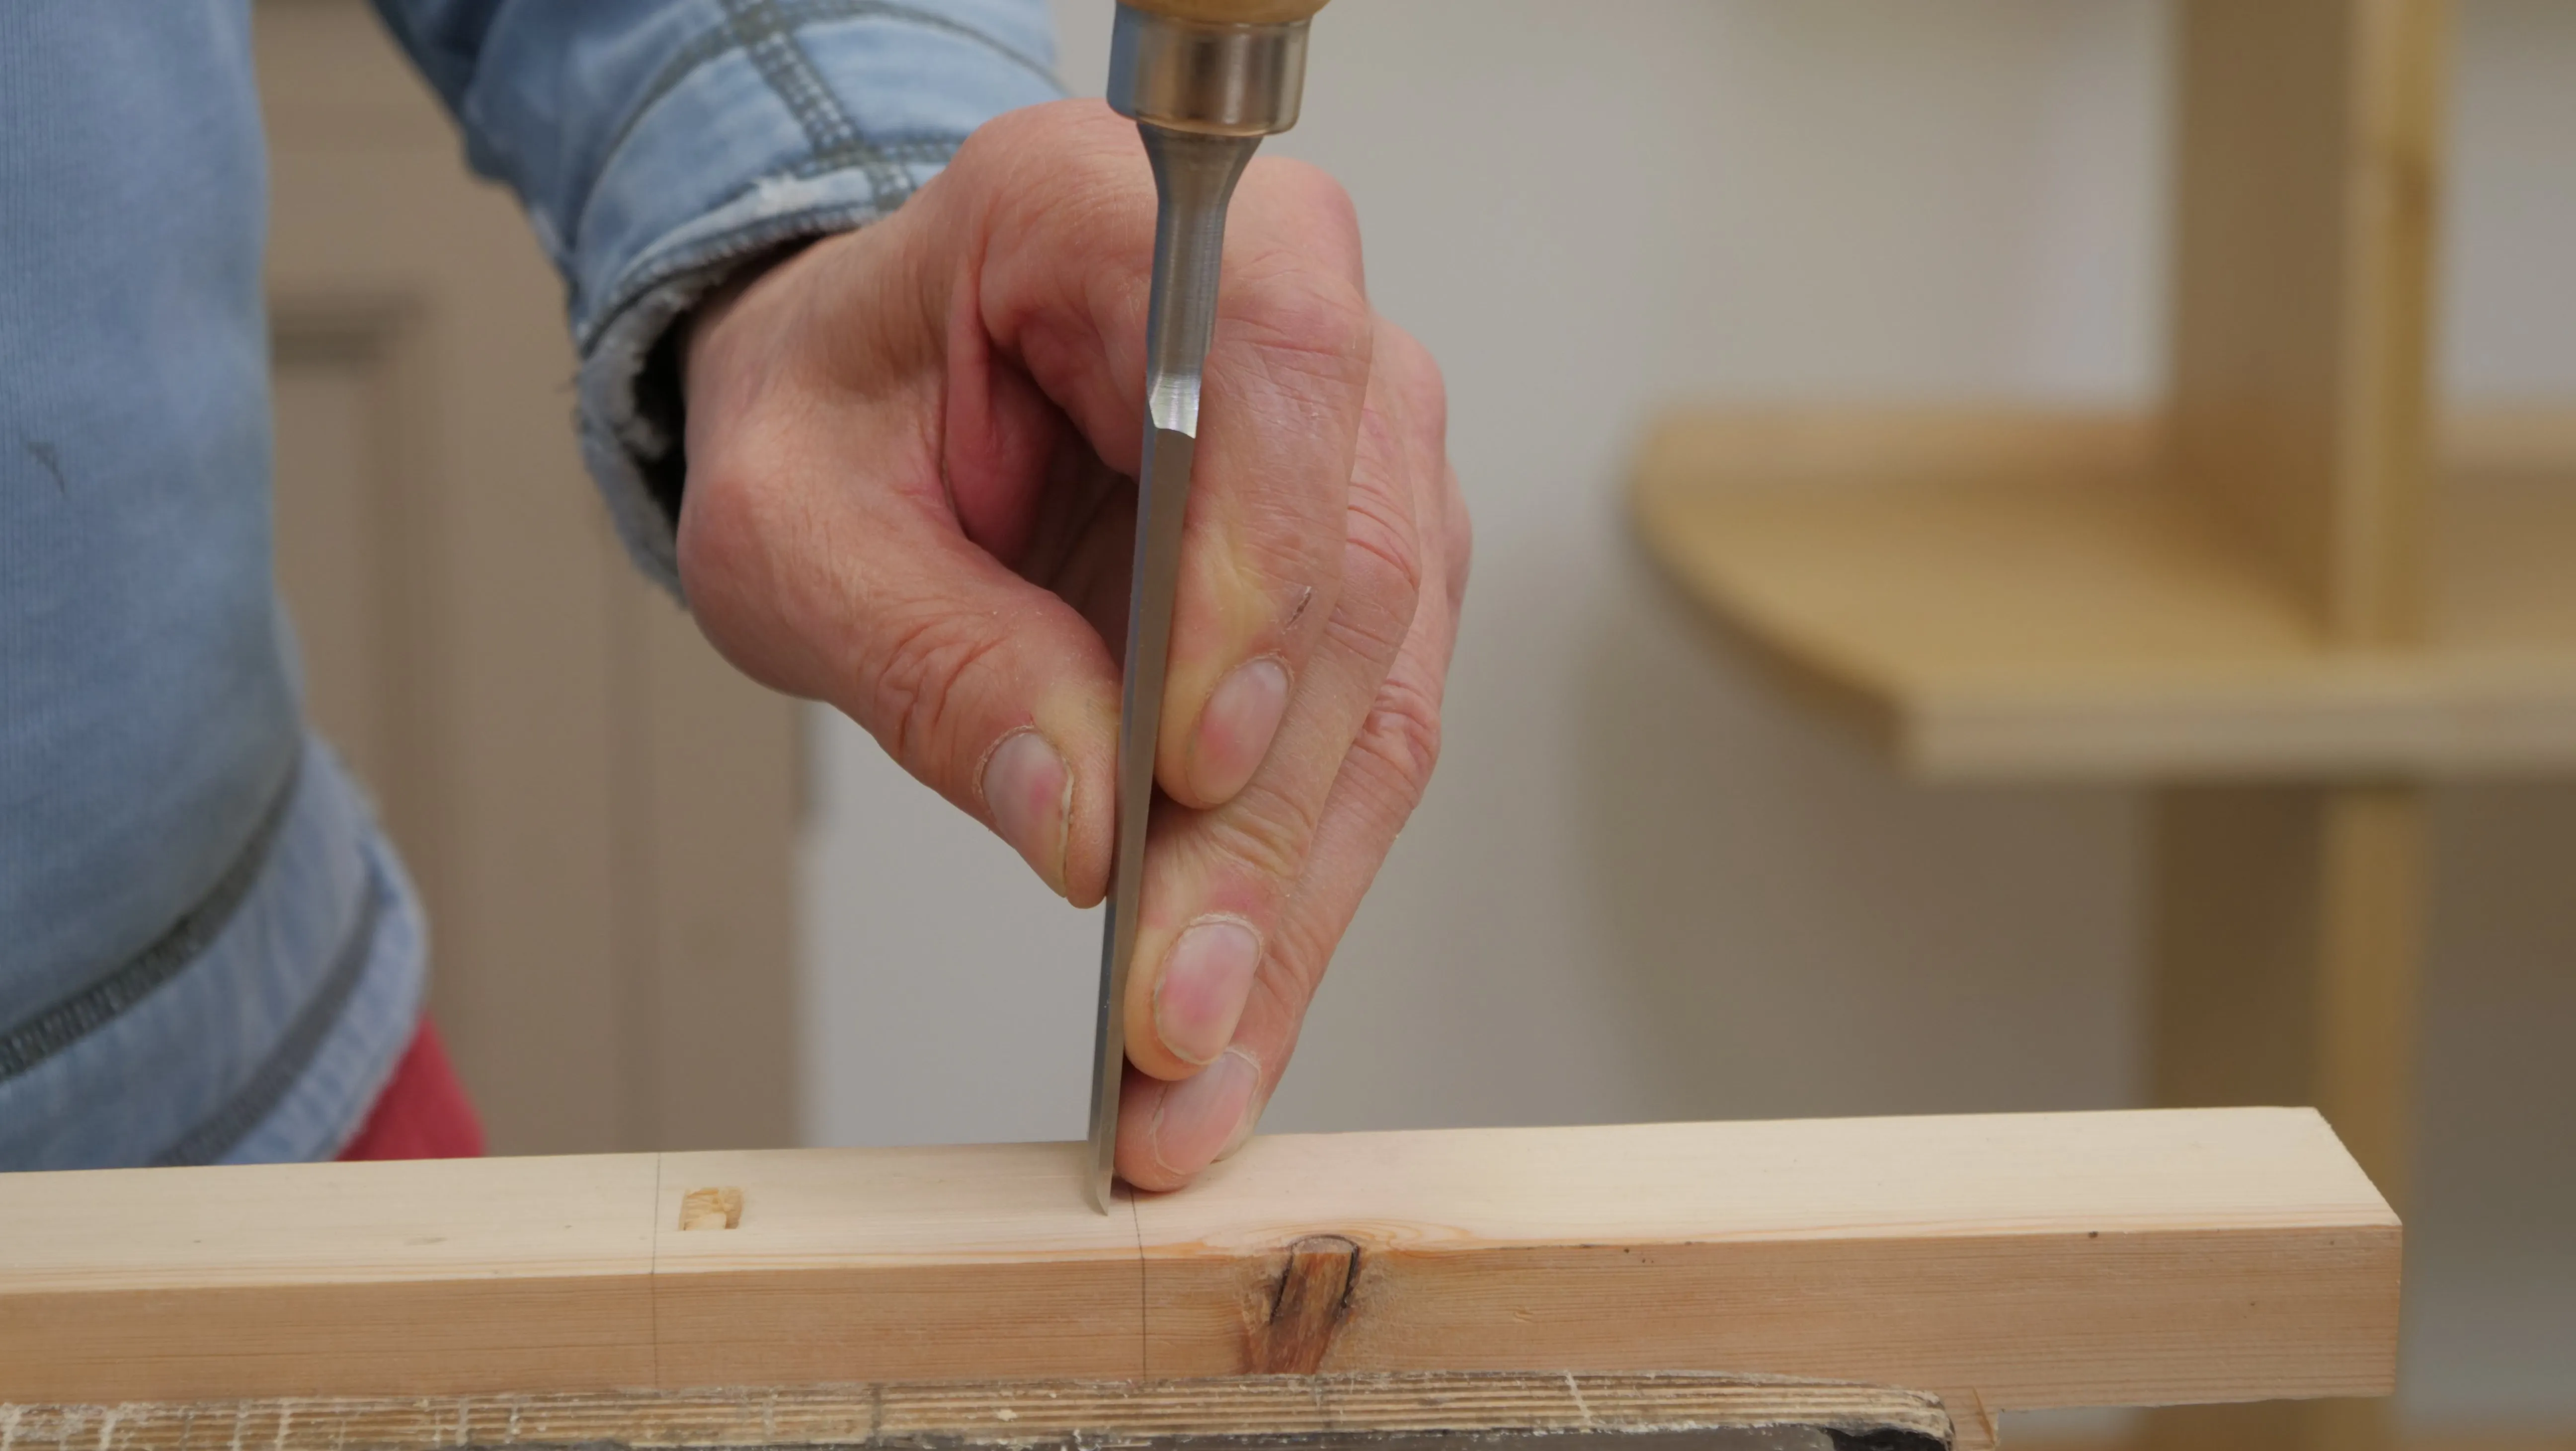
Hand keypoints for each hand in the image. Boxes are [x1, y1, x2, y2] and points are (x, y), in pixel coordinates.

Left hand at [679, 100, 1468, 1189]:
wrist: (875, 400)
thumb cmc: (834, 415)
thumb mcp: (791, 528)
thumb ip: (926, 649)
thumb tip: (1083, 823)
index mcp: (1118, 213)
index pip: (1267, 364)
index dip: (1257, 571)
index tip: (1188, 765)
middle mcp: (1282, 309)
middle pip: (1353, 567)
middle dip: (1264, 818)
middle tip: (1178, 1013)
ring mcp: (1352, 445)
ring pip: (1386, 687)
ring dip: (1294, 894)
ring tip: (1197, 1071)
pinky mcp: (1364, 571)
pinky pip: (1366, 741)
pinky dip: (1297, 889)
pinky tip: (1233, 1012)